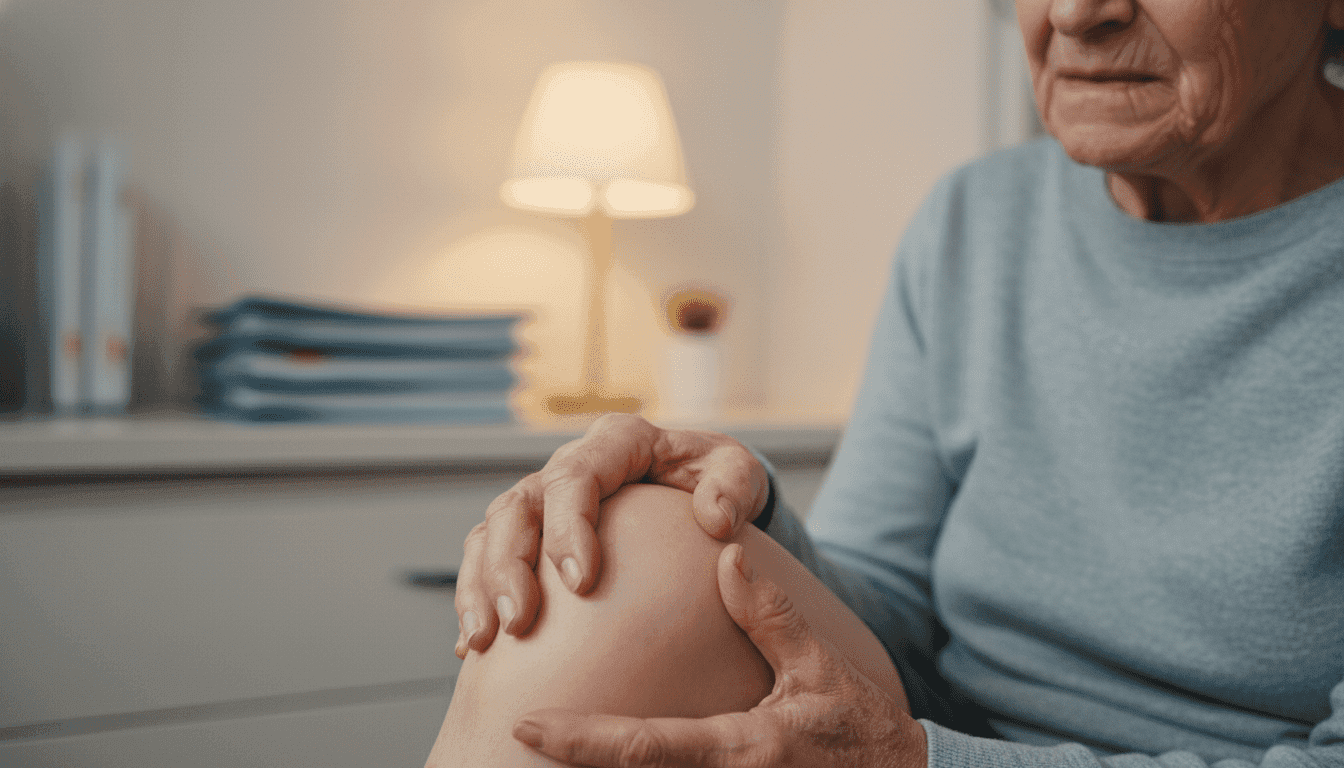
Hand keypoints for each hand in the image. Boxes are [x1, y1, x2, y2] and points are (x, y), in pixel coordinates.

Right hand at [454, 413, 770, 657]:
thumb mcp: (737, 473)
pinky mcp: (529, 533)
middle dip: (509, 565)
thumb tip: (714, 519)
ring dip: (480, 586)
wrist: (701, 493)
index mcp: (616, 442)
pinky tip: (472, 649)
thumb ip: (733, 486)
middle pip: (519, 506)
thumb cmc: (718, 481)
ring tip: (483, 641)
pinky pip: (484, 560)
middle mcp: (570, 466)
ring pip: (490, 532)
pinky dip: (474, 600)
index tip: (580, 582)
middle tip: (519, 624)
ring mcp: (543, 499)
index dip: (568, 527)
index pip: (577, 478)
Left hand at [510, 543, 926, 767]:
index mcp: (741, 749)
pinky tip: (602, 763)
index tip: (526, 725)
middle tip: (510, 748)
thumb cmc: (863, 731)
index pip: (646, 747)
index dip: (581, 741)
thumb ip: (769, 615)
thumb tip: (723, 555)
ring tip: (541, 758)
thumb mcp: (821, 667)